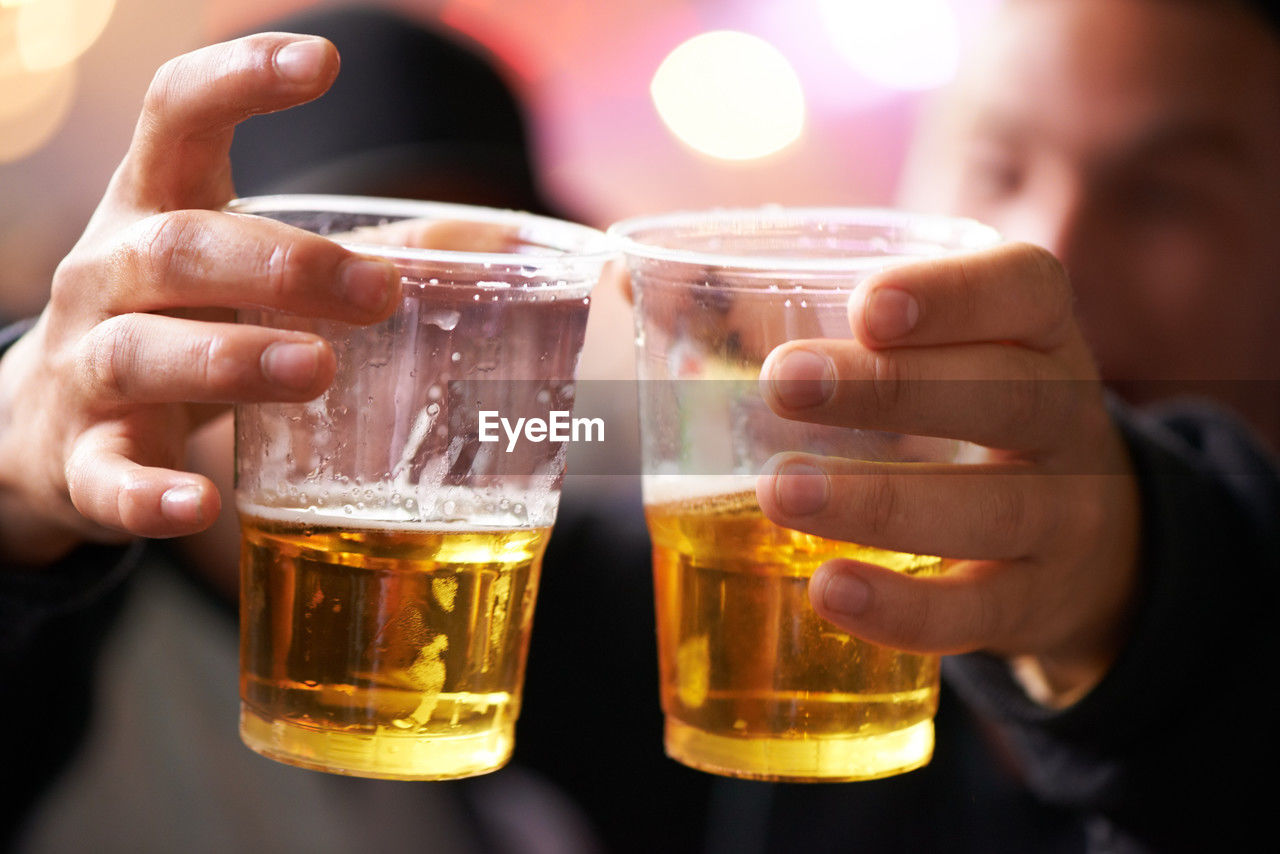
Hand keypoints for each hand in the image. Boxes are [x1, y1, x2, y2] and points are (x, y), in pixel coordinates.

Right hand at [0, 34, 401, 563]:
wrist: (46, 428)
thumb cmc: (181, 325)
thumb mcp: (247, 272)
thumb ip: (361, 252)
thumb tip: (502, 241)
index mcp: (157, 210)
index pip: (177, 116)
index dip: (240, 79)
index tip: (324, 61)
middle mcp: (110, 276)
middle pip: (180, 247)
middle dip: (281, 263)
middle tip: (376, 291)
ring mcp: (87, 370)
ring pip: (143, 352)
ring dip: (231, 360)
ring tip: (315, 370)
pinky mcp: (80, 462)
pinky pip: (109, 478)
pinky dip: (151, 494)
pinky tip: (202, 505)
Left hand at [756, 243, 1140, 705]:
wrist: (1082, 545)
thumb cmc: (962, 421)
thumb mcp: (937, 361)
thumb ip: (824, 326)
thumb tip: (629, 281)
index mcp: (1037, 335)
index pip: (1026, 290)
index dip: (955, 294)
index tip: (864, 306)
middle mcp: (1065, 417)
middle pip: (1008, 395)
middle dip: (894, 388)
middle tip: (781, 381)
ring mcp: (1064, 516)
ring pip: (994, 508)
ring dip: (883, 500)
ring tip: (779, 494)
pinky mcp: (1036, 604)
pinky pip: (979, 611)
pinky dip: (905, 608)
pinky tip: (829, 591)